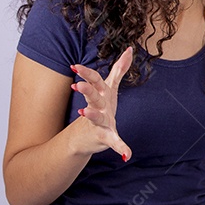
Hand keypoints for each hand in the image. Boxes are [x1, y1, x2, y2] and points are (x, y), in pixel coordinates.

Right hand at [71, 47, 133, 161]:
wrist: (87, 137)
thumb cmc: (101, 108)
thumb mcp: (110, 88)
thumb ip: (119, 70)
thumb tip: (129, 49)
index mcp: (101, 94)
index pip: (93, 81)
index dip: (86, 73)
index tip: (74, 66)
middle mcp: (99, 107)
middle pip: (92, 96)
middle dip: (86, 90)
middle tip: (76, 85)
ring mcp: (101, 122)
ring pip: (96, 116)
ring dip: (91, 114)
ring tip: (83, 111)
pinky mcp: (106, 137)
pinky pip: (114, 141)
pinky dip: (121, 147)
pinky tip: (127, 154)